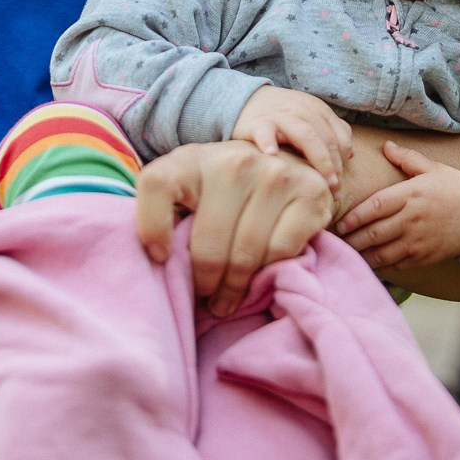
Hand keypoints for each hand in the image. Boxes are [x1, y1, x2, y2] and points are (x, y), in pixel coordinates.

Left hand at [135, 141, 336, 316]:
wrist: (286, 161)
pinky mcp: (309, 193)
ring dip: (234, 288)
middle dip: (204, 283)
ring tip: (227, 301)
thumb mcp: (188, 188)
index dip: (151, 226)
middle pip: (208, 243)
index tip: (160, 258)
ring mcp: (275, 174)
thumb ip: (167, 212)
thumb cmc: (224, 189)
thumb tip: (154, 260)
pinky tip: (259, 277)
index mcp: (192, 158)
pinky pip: (281, 250)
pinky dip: (268, 270)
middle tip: (205, 299)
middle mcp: (234, 161)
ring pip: (246, 253)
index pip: (157, 183)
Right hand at [231, 87, 353, 194]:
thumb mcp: (309, 119)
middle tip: (335, 192)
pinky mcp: (258, 122)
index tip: (339, 185)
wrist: (245, 100)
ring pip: (305, 135)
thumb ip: (331, 133)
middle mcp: (304, 111)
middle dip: (333, 166)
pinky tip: (272, 155)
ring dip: (317, 159)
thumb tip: (350, 155)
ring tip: (317, 182)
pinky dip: (269, 142)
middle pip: (326, 139)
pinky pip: (265, 132)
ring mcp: (281, 115)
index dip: (342, 162)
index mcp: (319, 111)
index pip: (340, 138)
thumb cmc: (281, 117)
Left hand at [334, 140, 459, 271]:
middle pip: (373, 233)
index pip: (374, 207)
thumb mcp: (434, 169)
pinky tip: (367, 263)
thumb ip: (407, 159)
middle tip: (333, 242)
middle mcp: (412, 220)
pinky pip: (395, 264)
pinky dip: (379, 265)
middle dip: (351, 240)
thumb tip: (385, 146)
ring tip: (345, 254)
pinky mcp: (424, 257)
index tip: (339, 223)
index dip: (354, 217)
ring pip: (381, 253)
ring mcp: (418, 241)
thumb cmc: (458, 189)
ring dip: (361, 255)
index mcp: (411, 195)